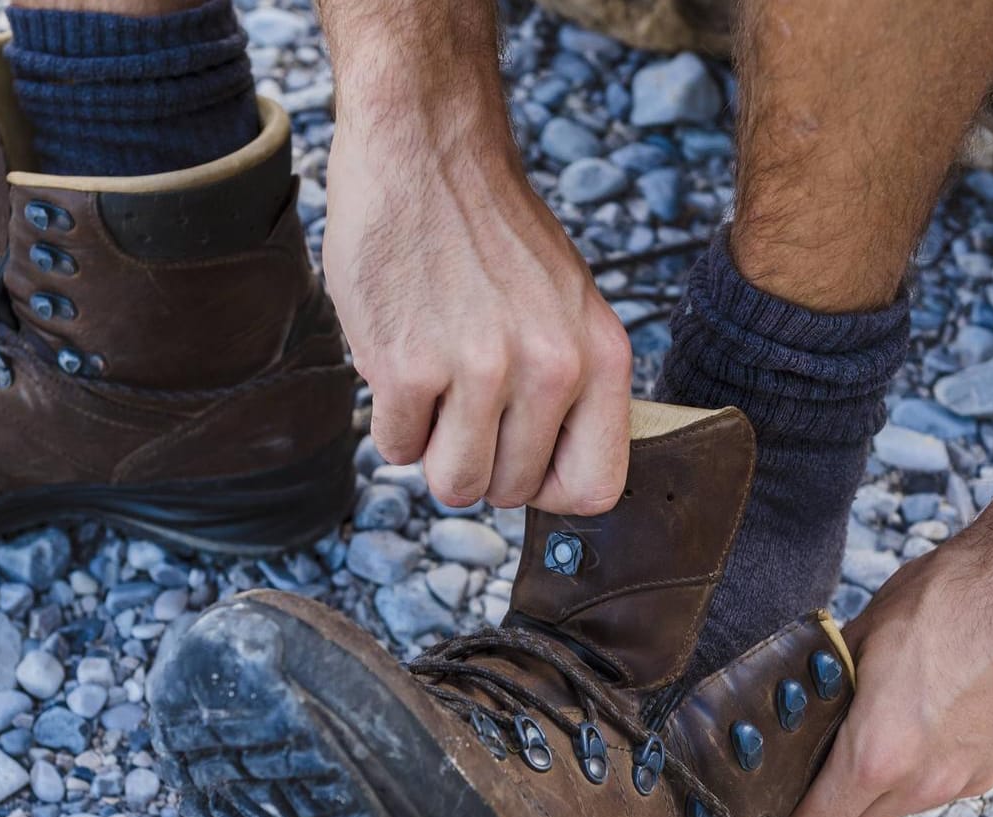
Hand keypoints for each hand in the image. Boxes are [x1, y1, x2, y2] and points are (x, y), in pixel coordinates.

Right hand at [322, 99, 631, 513]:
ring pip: (453, 485)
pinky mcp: (408, 366)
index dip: (548, 487)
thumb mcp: (568, 307)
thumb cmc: (492, 233)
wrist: (427, 149)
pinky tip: (400, 359)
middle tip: (462, 400)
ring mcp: (479, 370)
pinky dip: (391, 418)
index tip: (521, 457)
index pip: (595, 490)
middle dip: (476, 459)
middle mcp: (550, 368)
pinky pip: (395, 449)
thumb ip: (572, 391)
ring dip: (432, 447)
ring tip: (433, 385)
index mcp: (600, 357)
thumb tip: (551, 480)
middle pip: (509, 492)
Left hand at [788, 449, 992, 816]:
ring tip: (886, 716)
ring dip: (884, 778)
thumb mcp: (865, 631)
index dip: (795, 805)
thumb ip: (832, 685)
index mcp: (879, 753)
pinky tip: (931, 710)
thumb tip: (811, 701)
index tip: (790, 779)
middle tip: (830, 741)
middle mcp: (927, 781)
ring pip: (903, 804)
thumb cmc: (957, 594)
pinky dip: (927, 763)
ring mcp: (970, 777)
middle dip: (836, 792)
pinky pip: (945, 782)